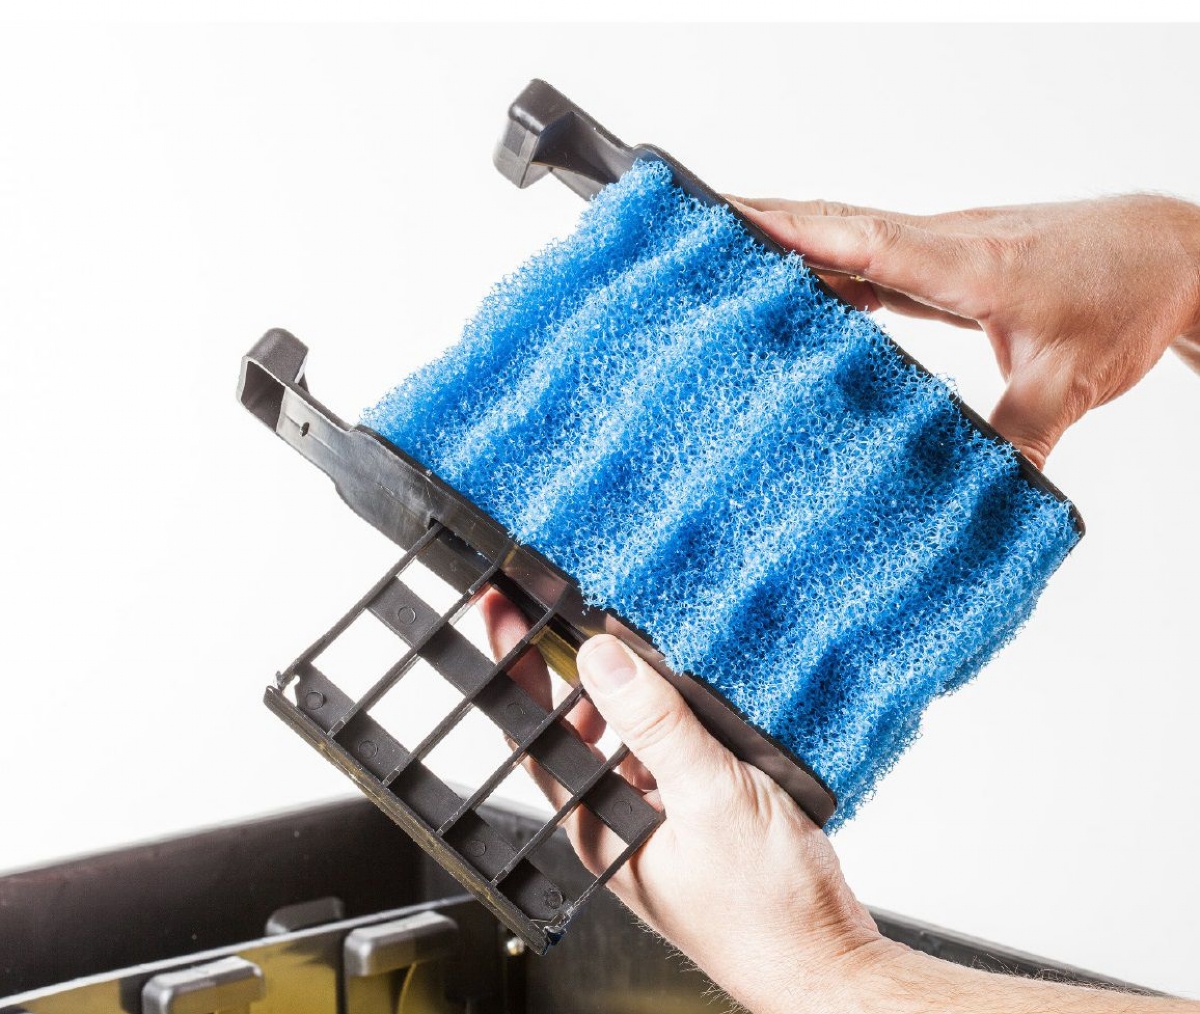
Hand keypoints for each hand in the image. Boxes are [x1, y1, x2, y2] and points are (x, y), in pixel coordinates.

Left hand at [479, 589, 892, 1013]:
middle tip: (566, 606)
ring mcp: (660, 823)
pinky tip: (693, 694)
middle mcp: (621, 825)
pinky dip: (673, 717)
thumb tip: (602, 658)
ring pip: (627, 740)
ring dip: (627, 691)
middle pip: (578, 732)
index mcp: (602, 828)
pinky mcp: (699, 818)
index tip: (504, 613)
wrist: (829, 963)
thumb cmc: (769, 914)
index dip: (515, 670)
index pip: (539, 734)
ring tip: (634, 639)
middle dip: (570, 670)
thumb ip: (655, 724)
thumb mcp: (709, 797)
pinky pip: (670, 754)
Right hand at [732, 194, 1199, 468]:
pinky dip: (830, 266)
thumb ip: (1021, 433)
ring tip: (726, 252)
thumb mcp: (1075, 377)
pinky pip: (874, 259)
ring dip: (792, 239)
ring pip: (852, 237)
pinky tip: (802, 287)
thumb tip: (980, 490)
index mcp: (970, 264)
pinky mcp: (948, 262)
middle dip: (766, 222)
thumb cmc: (1128, 294)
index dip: (798, 236)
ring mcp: (944, 250)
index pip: (868, 242)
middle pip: (840, 225)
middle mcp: (946, 245)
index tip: (733, 224)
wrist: (1172, 252)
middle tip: (698, 224)